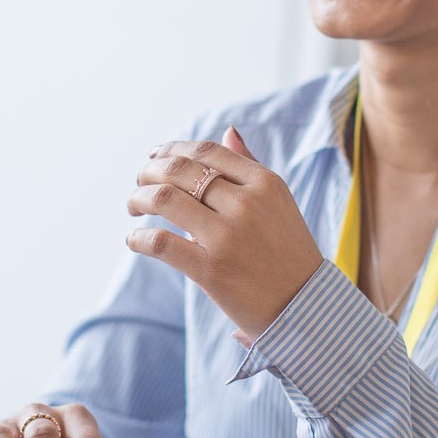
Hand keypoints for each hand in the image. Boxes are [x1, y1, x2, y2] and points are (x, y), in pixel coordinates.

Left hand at [130, 128, 324, 338]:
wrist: (304, 307)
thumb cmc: (286, 252)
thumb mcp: (278, 202)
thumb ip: (250, 167)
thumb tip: (228, 131)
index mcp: (265, 183)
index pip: (206, 151)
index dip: (172, 149)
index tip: (155, 157)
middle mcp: (247, 204)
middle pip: (179, 169)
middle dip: (149, 172)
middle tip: (140, 183)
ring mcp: (228, 236)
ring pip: (164, 198)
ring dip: (138, 198)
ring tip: (134, 207)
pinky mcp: (211, 269)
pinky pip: (160, 243)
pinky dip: (139, 238)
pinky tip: (136, 240)